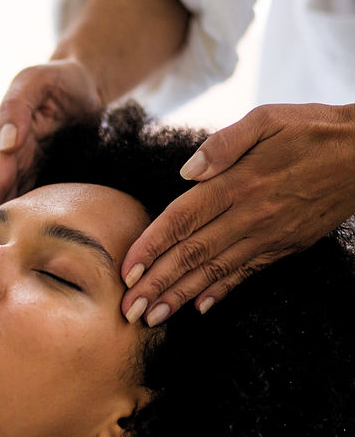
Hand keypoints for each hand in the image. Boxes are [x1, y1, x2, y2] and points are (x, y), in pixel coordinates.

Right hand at [0, 60, 101, 247]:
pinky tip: (36, 259)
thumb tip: (5, 143)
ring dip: (7, 241)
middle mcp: (17, 168)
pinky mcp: (57, 182)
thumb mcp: (34, 82)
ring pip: (19, 215)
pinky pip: (46, 211)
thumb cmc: (57, 80)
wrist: (86, 85)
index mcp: (8, 149)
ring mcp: (36, 177)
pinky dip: (37, 233)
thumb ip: (17, 108)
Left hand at [121, 102, 354, 325]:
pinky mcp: (284, 247)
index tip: (126, 271)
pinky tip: (198, 308)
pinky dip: (220, 292)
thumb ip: (223, 143)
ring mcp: (268, 235)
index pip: (182, 220)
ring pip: (215, 271)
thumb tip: (187, 171)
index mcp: (237, 183)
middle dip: (156, 285)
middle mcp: (249, 215)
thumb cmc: (310, 129)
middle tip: (128, 310)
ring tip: (152, 317)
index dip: (151, 247)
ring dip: (180, 296)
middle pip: (192, 254)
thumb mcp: (266, 119)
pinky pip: (245, 274)